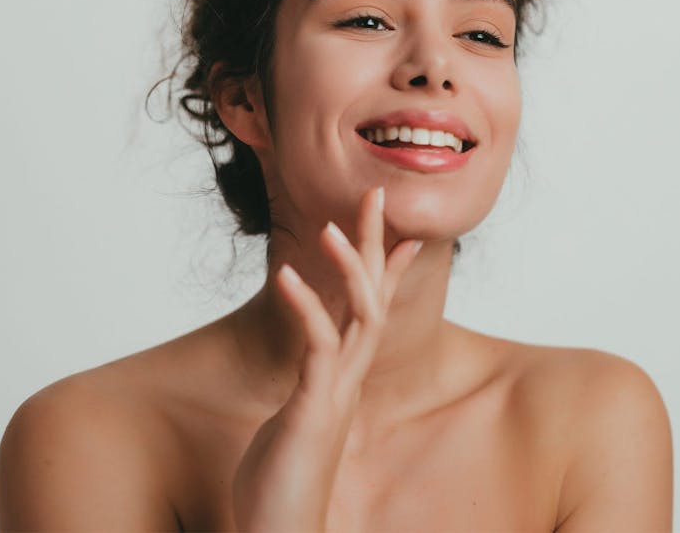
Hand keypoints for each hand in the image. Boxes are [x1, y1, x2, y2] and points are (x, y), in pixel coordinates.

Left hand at [231, 186, 422, 531]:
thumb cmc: (282, 484)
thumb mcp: (299, 422)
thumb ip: (311, 393)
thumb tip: (314, 376)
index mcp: (344, 377)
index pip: (373, 310)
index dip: (386, 268)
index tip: (398, 233)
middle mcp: (349, 378)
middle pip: (374, 297)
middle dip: (375, 244)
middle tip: (377, 195)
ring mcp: (337, 391)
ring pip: (358, 315)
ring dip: (349, 268)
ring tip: (331, 227)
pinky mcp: (317, 406)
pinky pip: (318, 345)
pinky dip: (305, 306)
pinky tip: (287, 276)